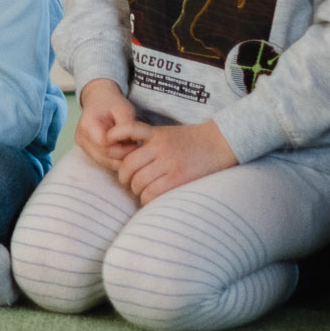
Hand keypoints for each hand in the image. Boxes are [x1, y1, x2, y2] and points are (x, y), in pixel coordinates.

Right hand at [75, 79, 137, 172]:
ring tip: (128, 145)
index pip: (105, 146)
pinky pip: (103, 161)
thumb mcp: (124, 109)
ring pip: (104, 162)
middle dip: (122, 154)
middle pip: (104, 157)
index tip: (135, 140)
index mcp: (87, 125)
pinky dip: (114, 158)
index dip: (122, 147)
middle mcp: (81, 138)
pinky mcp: (86, 151)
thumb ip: (127, 126)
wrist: (99, 99)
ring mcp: (82, 146)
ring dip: (119, 158)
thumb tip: (130, 143)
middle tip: (135, 144)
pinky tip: (122, 148)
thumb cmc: (112, 103)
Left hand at [114, 120, 236, 203]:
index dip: (112, 139)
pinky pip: (153, 193)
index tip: (108, 147)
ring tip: (141, 190)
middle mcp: (160, 148)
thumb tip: (119, 153)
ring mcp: (170, 163)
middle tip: (129, 181)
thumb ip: (145, 141)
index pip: (126, 131)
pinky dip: (147, 199)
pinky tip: (149, 198)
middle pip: (128, 165)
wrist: (221, 143)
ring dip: (136, 190)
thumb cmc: (190, 140)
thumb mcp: (165, 133)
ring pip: (139, 181)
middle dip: (124, 177)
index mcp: (155, 134)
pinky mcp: (179, 179)